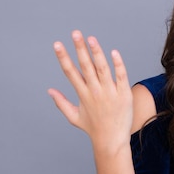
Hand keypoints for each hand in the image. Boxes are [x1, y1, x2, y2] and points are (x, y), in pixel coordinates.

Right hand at [48, 30, 132, 150]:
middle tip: (75, 33)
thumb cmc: (94, 128)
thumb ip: (61, 102)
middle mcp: (95, 91)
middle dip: (79, 49)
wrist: (112, 140)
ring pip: (102, 68)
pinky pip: (121, 76)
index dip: (63, 57)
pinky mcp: (124, 94)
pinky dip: (117, 64)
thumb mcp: (74, 117)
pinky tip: (114, 52)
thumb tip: (49, 90)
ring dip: (96, 52)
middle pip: (86, 66)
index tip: (57, 44)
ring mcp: (110, 92)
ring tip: (91, 38)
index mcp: (83, 94)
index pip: (70, 72)